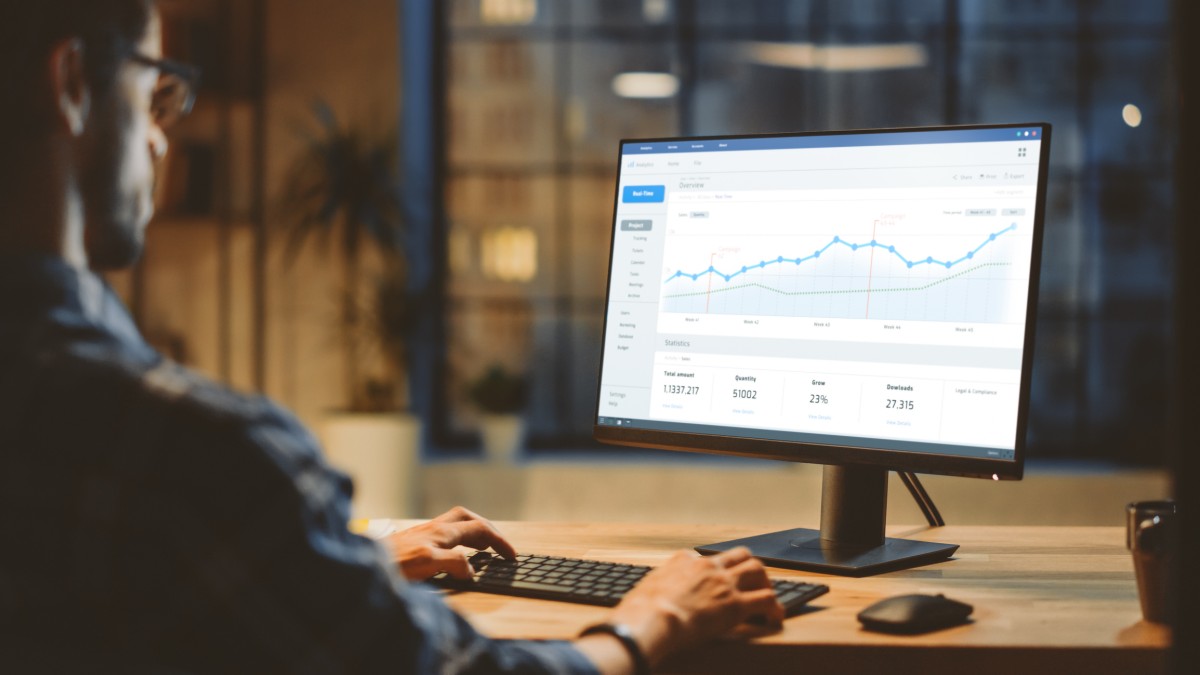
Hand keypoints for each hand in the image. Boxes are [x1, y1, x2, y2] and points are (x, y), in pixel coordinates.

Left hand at [383, 506, 516, 580]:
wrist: (364, 564)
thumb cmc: (392, 564)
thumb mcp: (428, 564)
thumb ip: (454, 563)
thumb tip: (470, 569)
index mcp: (442, 532)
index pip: (479, 529)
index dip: (499, 541)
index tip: (511, 555)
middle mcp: (433, 529)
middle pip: (468, 518)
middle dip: (487, 528)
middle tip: (498, 544)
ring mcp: (422, 534)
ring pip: (454, 523)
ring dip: (471, 531)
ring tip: (481, 547)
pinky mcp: (413, 542)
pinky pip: (443, 534)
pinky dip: (456, 540)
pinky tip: (452, 553)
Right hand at [589, 548, 782, 666]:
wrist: (653, 618)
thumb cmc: (641, 610)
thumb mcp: (644, 590)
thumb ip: (652, 590)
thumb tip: (640, 602)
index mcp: (683, 560)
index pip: (705, 557)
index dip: (714, 569)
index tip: (715, 580)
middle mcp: (707, 566)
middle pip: (739, 555)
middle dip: (748, 566)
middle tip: (753, 580)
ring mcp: (724, 583)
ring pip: (757, 570)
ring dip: (765, 582)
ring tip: (768, 597)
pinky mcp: (736, 603)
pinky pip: (765, 600)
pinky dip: (774, 608)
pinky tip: (775, 618)